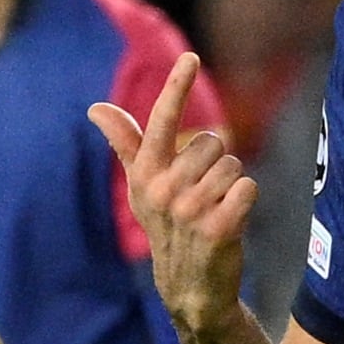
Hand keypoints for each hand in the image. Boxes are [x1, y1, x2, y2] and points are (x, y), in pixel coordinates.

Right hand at [86, 54, 252, 335]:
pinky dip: (245, 200)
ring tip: (214, 209)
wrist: (188, 285)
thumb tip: (96, 108)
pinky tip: (230, 221)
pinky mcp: (219, 228)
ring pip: (232, 164)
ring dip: (230, 184)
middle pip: (211, 142)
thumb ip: (126, 141)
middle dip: (215, 164)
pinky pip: (247, 186)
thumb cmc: (167, 225)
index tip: (191, 58)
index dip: (177, 87)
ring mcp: (191, 211)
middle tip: (202, 195)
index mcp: (145, 174)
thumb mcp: (142, 185)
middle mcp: (164, 190)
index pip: (161, 121)